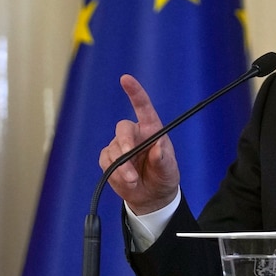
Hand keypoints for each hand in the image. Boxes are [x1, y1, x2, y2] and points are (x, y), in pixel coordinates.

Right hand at [99, 74, 179, 214]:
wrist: (151, 197)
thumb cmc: (163, 176)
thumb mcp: (169, 170)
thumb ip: (163, 159)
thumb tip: (158, 147)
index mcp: (152, 129)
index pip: (143, 107)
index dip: (135, 92)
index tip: (126, 78)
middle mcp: (134, 134)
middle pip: (123, 129)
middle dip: (124, 144)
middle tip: (128, 158)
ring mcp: (120, 146)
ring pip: (113, 150)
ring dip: (122, 167)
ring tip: (133, 180)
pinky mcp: (109, 159)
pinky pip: (106, 163)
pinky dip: (115, 173)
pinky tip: (126, 181)